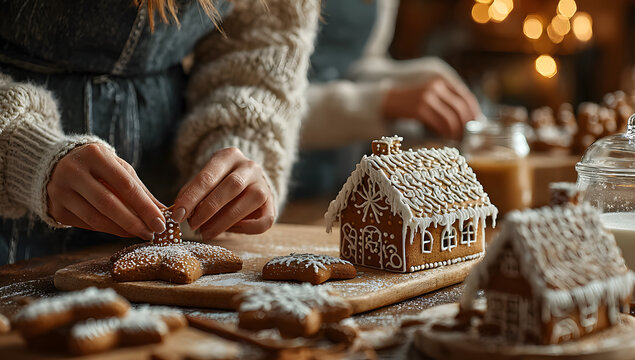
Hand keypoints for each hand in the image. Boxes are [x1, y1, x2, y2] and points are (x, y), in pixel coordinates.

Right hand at [47, 143, 165, 239]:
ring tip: (140, 233)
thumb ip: (139, 189)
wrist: (56, 164)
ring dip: (122, 230)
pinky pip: (86, 225)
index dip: (144, 207)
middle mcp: (73, 172)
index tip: (161, 223)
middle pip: (109, 204)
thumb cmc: (98, 166)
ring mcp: (60, 191)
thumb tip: (163, 212)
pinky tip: (122, 231)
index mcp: (94, 155)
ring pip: (96, 218)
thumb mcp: (118, 168)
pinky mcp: (56, 209)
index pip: (125, 185)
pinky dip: (107, 230)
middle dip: (134, 222)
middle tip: (152, 233)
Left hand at [172, 147, 274, 239]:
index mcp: (229, 156)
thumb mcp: (204, 179)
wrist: (246, 180)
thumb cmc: (218, 182)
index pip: (209, 176)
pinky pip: (264, 220)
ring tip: (206, 232)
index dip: (192, 197)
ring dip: (225, 221)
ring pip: (250, 200)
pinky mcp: (272, 204)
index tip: (178, 215)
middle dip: (209, 209)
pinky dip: (245, 228)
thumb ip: (193, 192)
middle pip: (232, 185)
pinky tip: (229, 230)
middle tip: (193, 225)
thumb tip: (180, 212)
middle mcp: (250, 167)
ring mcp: (264, 184)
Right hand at [382, 77, 480, 138]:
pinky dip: (446, 132)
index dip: (473, 111)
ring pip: (451, 117)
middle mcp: (436, 85)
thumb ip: (446, 99)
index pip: (465, 96)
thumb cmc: (411, 100)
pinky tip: (447, 137)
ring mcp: (427, 97)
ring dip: (457, 130)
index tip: (476, 123)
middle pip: (460, 108)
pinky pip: (439, 123)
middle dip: (466, 124)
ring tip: (457, 137)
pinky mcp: (419, 109)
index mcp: (441, 79)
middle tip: (467, 134)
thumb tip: (467, 116)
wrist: (387, 99)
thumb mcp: (430, 92)